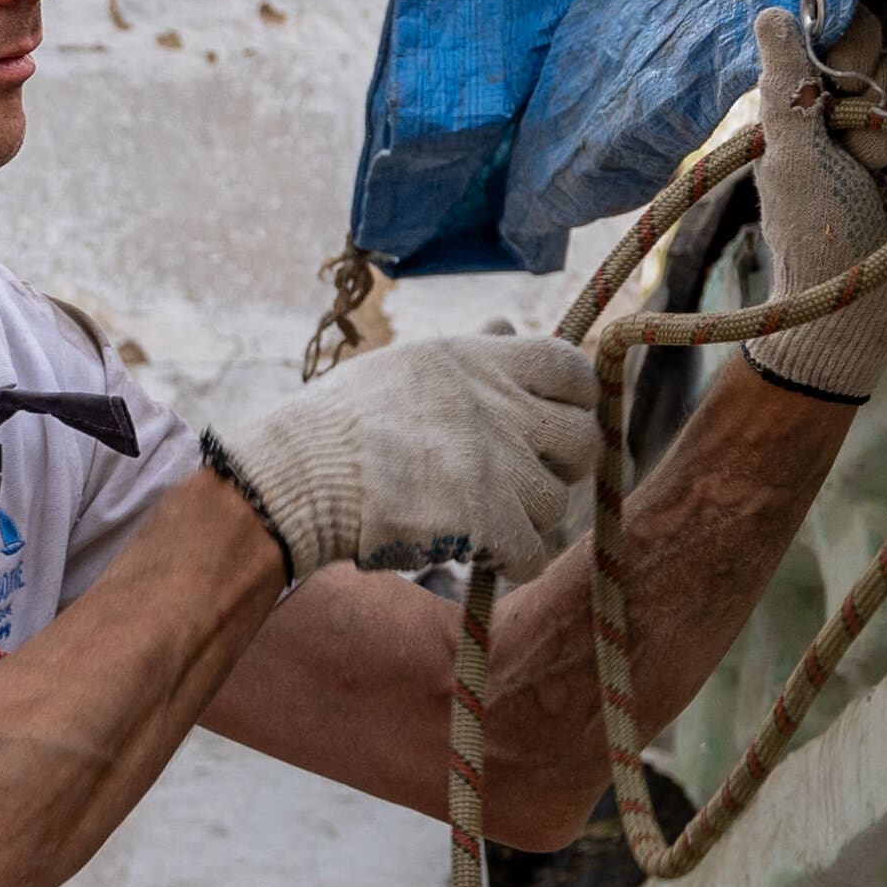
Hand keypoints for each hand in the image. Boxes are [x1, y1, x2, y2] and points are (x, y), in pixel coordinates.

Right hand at [202, 323, 599, 584]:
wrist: (303, 475)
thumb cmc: (341, 421)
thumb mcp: (409, 363)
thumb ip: (471, 351)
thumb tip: (507, 324)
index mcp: (482, 362)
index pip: (573, 369)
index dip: (578, 400)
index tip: (558, 421)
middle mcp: (501, 408)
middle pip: (582, 441)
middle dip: (563, 466)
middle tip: (524, 480)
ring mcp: (499, 465)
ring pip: (555, 504)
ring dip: (527, 520)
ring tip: (483, 521)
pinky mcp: (489, 521)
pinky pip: (534, 553)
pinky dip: (514, 561)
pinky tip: (482, 556)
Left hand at [744, 4, 886, 403]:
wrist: (865, 304)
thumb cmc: (813, 233)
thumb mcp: (789, 158)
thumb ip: (785, 82)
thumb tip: (773, 11)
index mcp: (827, 94)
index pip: (860, 31)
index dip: (859, 62)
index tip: (844, 102)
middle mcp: (878, 100)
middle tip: (867, 171)